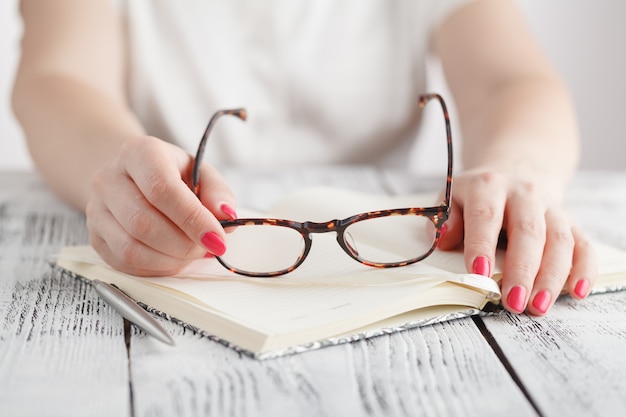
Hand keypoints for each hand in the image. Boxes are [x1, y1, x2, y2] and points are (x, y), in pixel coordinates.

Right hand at [86, 136, 236, 275]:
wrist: (132, 175)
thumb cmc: (171, 174)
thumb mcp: (200, 171)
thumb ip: (217, 192)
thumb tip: (227, 216)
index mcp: (139, 153)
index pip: (162, 189)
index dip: (192, 219)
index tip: (217, 239)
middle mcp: (109, 178)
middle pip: (143, 223)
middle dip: (184, 244)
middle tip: (208, 248)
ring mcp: (97, 209)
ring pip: (131, 248)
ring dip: (170, 260)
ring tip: (193, 253)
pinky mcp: (95, 236)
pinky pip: (124, 263)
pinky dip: (155, 268)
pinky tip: (173, 258)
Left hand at [437, 169, 597, 314]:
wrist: (516, 171)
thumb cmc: (479, 196)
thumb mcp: (453, 199)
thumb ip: (446, 219)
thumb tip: (444, 240)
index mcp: (489, 186)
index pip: (485, 215)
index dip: (481, 244)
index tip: (478, 273)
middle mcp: (524, 194)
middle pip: (528, 232)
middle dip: (522, 270)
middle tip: (513, 302)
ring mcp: (551, 208)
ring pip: (559, 241)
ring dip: (552, 277)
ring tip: (538, 306)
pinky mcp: (571, 222)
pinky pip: (583, 245)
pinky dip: (584, 270)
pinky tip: (577, 292)